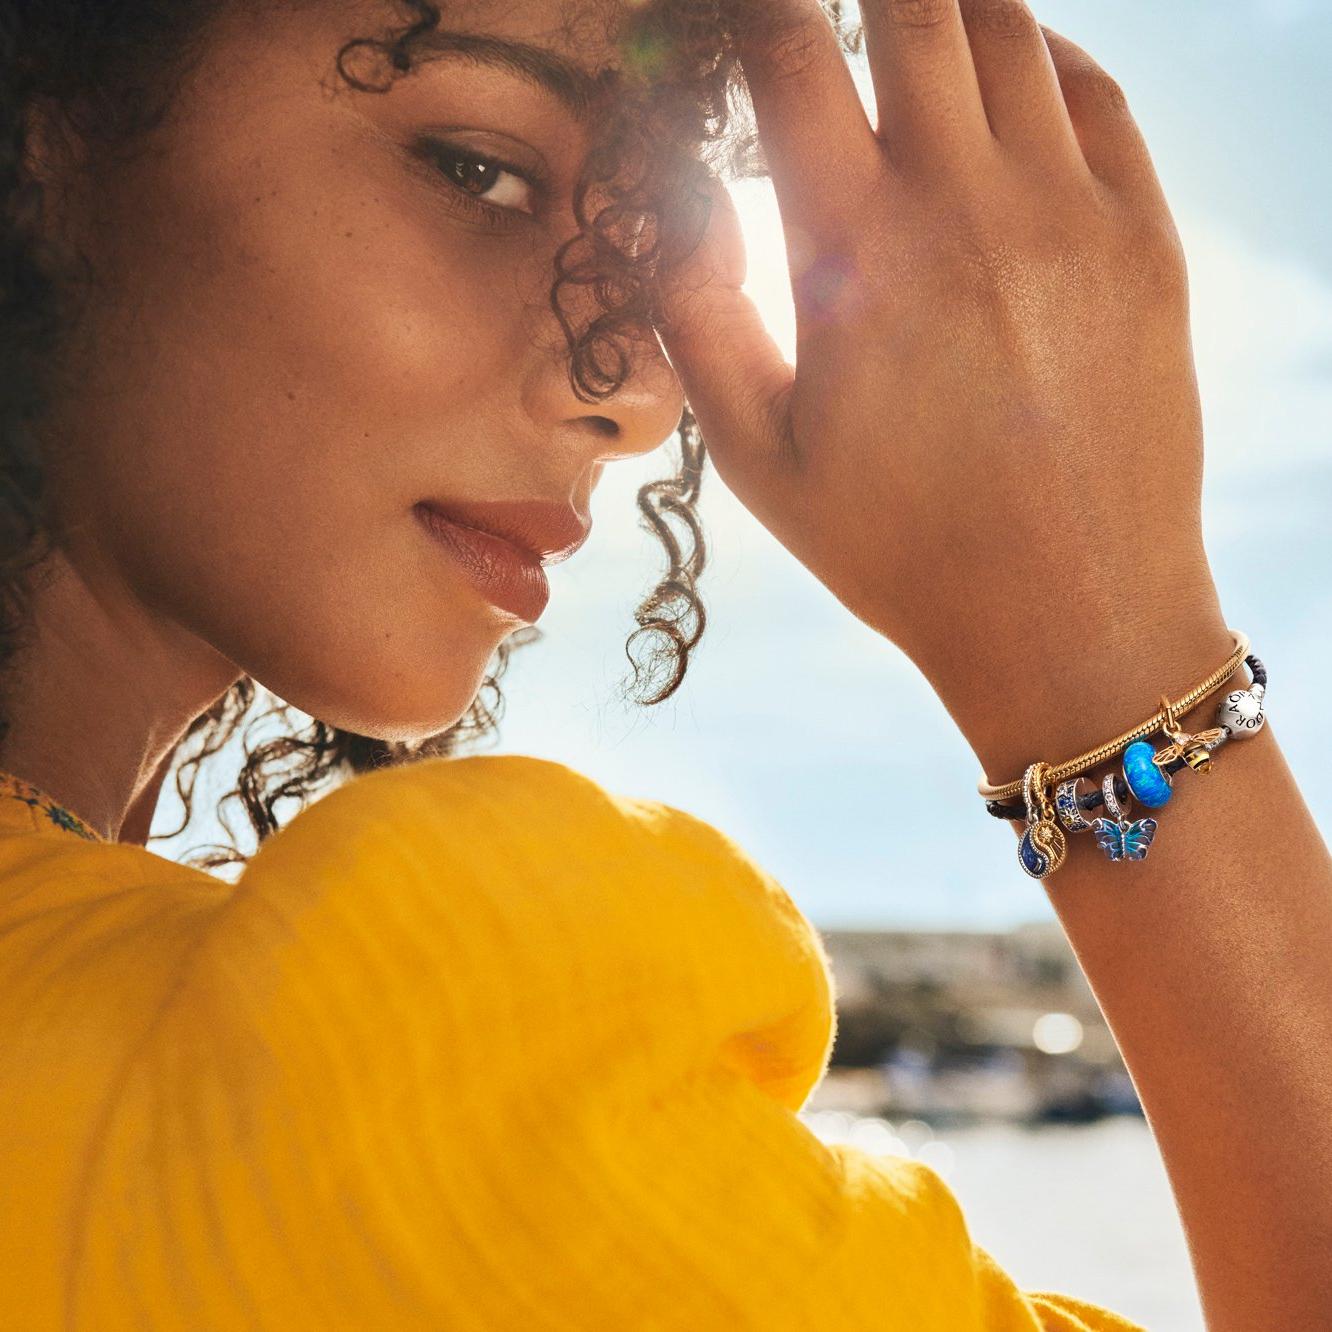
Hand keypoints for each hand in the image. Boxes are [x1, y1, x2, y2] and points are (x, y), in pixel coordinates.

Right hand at [654, 0, 1229, 772]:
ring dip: (950, 9)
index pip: (790, 56)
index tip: (742, 24)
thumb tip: (674, 199)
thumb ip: (697, 314)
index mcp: (855, 251)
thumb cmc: (898, 547)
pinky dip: (1045, 58)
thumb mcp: (758, 460)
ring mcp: (1071, 211)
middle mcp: (968, 203)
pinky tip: (1010, 80)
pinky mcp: (1144, 239)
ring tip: (913, 31)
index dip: (755, 14)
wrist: (1070, 614)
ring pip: (1010, 30)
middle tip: (835, 15)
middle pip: (912, 5)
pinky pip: (1097, 95)